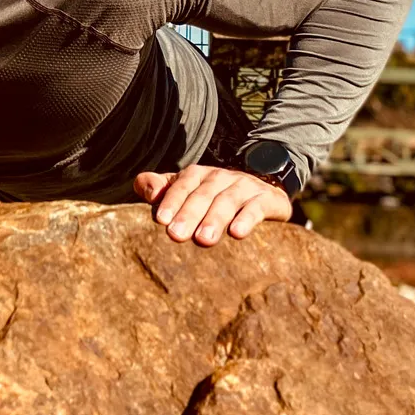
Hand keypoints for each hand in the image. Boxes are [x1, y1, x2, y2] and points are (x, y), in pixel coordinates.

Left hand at [132, 164, 291, 246]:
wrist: (263, 190)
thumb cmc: (213, 198)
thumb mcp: (185, 190)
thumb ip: (160, 188)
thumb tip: (148, 192)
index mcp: (198, 175)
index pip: (182, 185)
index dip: (172, 201)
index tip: (161, 220)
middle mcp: (221, 177)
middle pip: (203, 194)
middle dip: (189, 213)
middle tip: (176, 235)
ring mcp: (245, 186)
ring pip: (228, 200)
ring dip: (215, 219)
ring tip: (204, 240)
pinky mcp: (266, 199)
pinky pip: (256, 207)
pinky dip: (247, 219)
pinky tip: (238, 233)